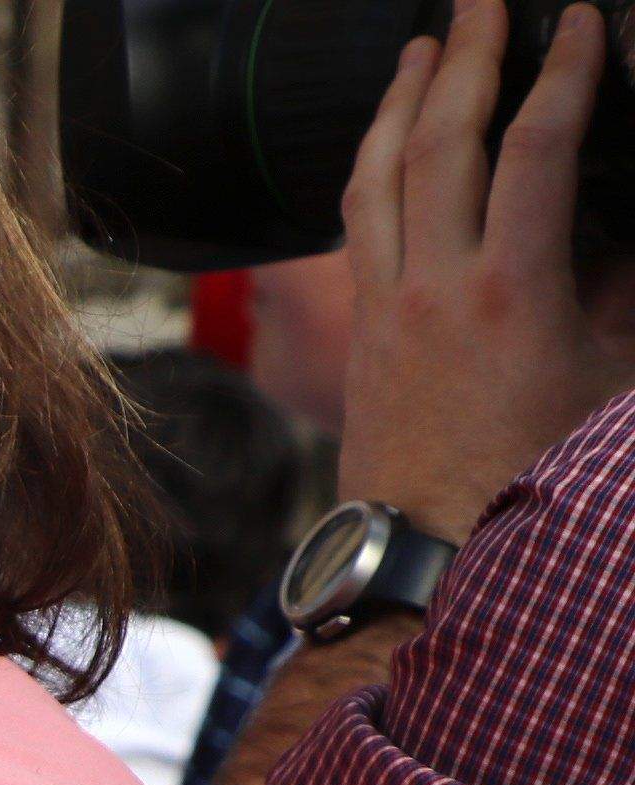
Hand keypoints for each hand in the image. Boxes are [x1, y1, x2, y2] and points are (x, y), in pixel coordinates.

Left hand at [339, 0, 634, 539]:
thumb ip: (620, 287)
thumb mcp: (610, 373)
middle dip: (465, 57)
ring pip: (375, 177)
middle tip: (482, 0)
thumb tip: (622, 228)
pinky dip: (370, 167)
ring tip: (424, 47)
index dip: (561, 73)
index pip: (536, 148)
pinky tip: (383, 143)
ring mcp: (384, 306)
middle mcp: (433, 286)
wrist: (430, 550)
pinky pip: (355, 225)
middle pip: (437, 141)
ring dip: (400, 101)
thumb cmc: (531, 475)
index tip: (577, 21)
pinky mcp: (358, 330)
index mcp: (510, 290)